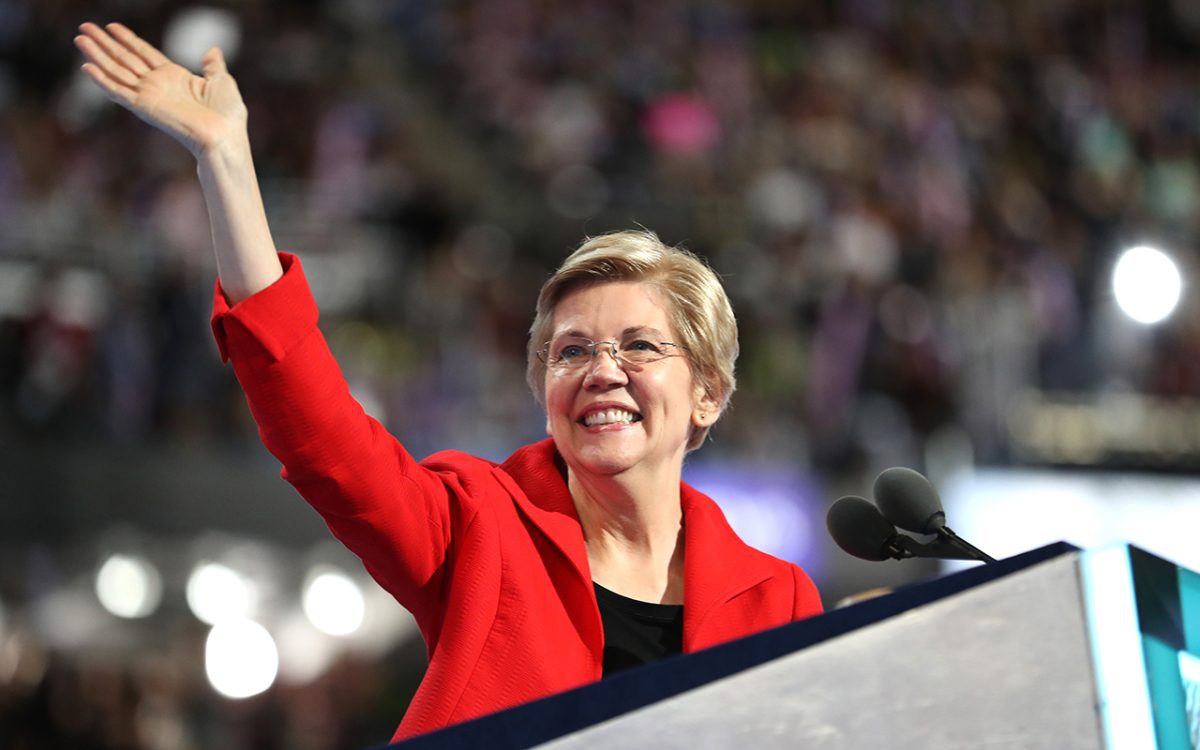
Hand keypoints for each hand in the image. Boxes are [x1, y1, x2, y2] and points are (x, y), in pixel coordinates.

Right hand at [74, 22, 247, 158]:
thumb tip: (212, 50)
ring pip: (117, 71)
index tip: (111, 26)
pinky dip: (103, 80)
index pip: (144, 53)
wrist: (224, 135)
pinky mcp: (144, 108)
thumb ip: (212, 65)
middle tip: (84, 26)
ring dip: (97, 55)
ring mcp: (149, 96)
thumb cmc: (228, 114)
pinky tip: (87, 67)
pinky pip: (119, 92)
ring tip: (79, 38)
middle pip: (125, 59)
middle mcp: (158, 85)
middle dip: (105, 43)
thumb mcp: (221, 81)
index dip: (128, 39)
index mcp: (174, 77)